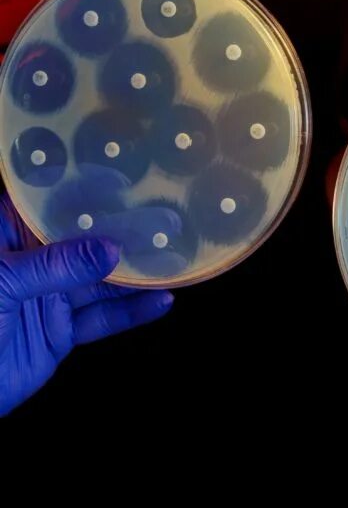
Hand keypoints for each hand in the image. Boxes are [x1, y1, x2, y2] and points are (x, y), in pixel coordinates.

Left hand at [0, 193, 173, 415]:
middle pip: (83, 242)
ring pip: (100, 281)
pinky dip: (132, 312)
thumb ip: (55, 266)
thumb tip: (110, 249)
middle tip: (160, 219)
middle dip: (119, 232)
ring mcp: (50, 298)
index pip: (46, 204)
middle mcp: (33, 263)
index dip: (79, 188)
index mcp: (7, 239)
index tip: (118, 176)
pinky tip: (159, 301)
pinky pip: (103, 318)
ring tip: (171, 261)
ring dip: (135, 275)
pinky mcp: (62, 331)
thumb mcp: (3, 285)